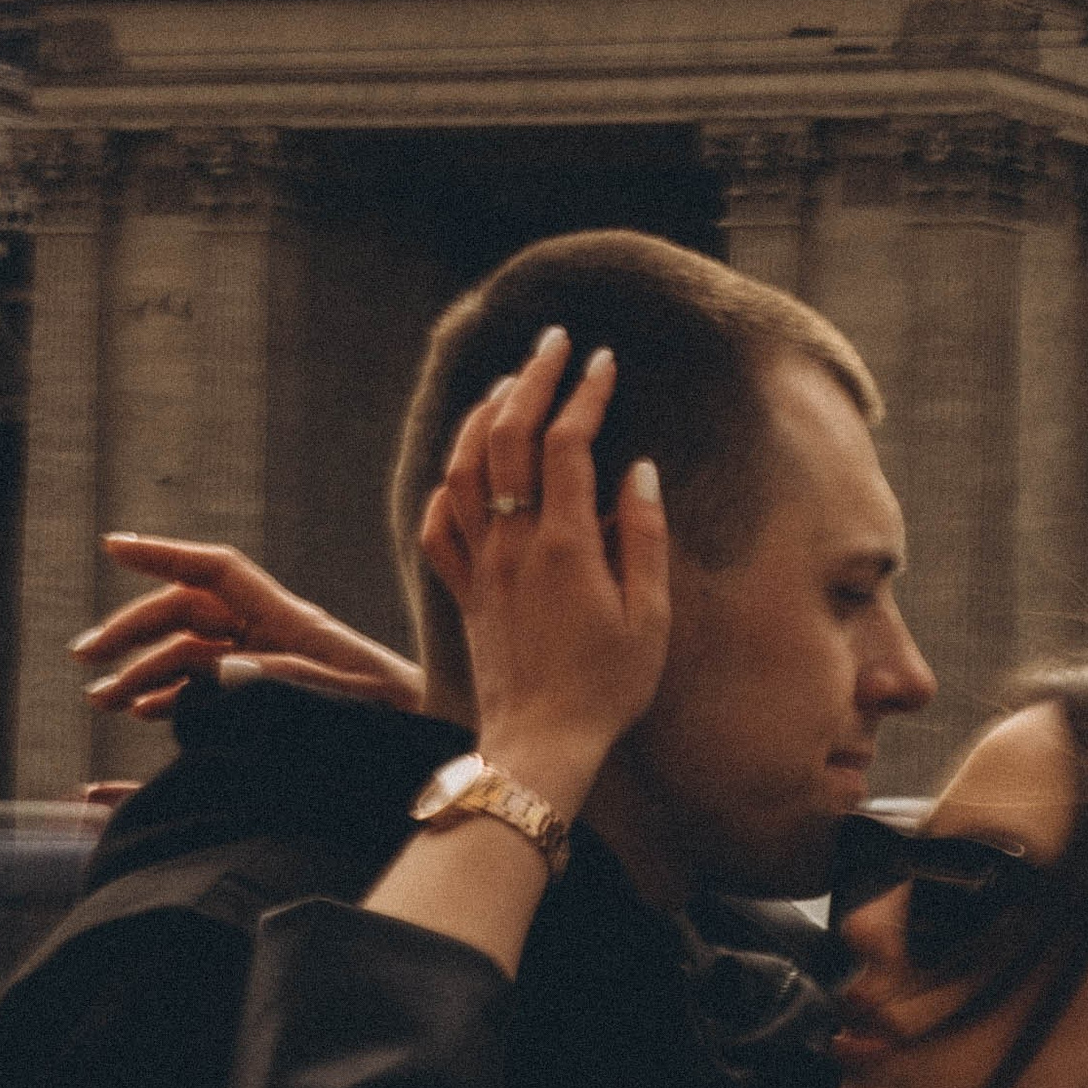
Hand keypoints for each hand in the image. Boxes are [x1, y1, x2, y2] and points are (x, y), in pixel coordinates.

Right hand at [76, 538, 422, 718]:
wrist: (435, 746)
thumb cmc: (398, 719)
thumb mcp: (343, 698)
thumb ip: (281, 679)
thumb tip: (213, 674)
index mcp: (289, 622)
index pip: (215, 572)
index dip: (164, 553)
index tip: (112, 546)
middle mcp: (273, 634)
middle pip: (186, 616)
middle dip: (131, 632)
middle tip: (82, 659)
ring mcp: (270, 665)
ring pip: (189, 656)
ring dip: (142, 673)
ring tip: (101, 701)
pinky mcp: (274, 698)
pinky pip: (210, 688)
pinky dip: (173, 697)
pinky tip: (145, 714)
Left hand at [424, 330, 668, 820]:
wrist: (540, 745)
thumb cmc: (606, 689)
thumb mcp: (649, 619)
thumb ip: (642, 539)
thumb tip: (637, 473)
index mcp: (562, 545)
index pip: (567, 445)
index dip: (583, 394)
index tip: (602, 362)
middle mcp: (512, 544)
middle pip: (508, 438)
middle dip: (530, 380)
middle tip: (551, 343)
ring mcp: (481, 565)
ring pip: (463, 470)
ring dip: (482, 419)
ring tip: (506, 387)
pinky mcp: (464, 592)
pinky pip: (438, 526)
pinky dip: (447, 486)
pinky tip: (461, 471)